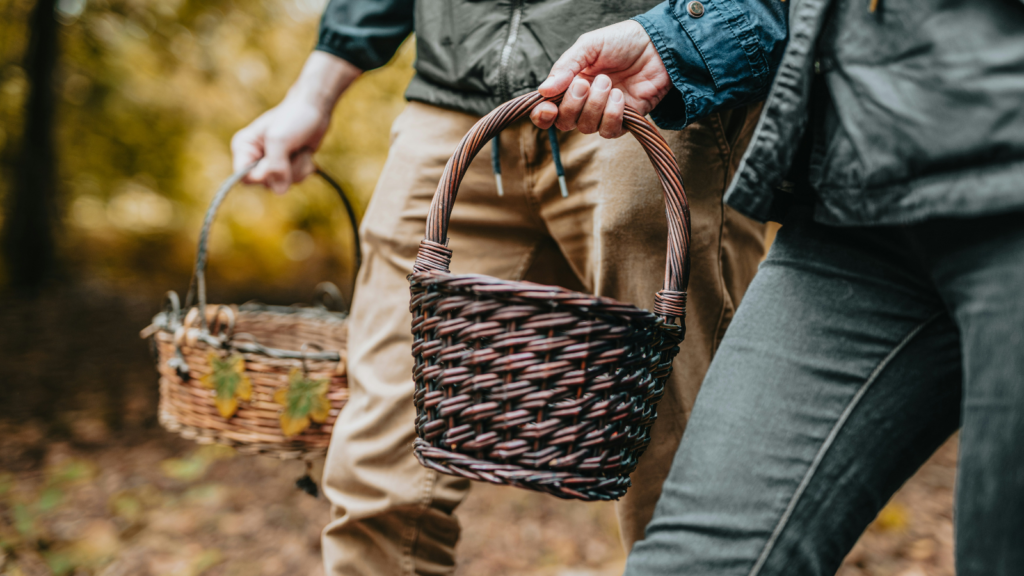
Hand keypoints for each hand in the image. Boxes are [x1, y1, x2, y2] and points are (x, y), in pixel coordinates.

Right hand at [231, 52, 360, 192]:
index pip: (244, 178)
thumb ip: (275, 165)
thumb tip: (279, 190)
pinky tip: (304, 152)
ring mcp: (272, 164)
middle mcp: (255, 158)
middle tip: (290, 150)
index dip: (260, 177)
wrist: (315, 108)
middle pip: (265, 184)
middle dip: (284, 171)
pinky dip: (304, 168)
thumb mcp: (279, 139)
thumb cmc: (293, 118)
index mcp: (243, 148)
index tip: (274, 164)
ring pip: (283, 184)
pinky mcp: (288, 167)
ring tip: (298, 148)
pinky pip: (295, 181)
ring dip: (297, 168)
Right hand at [530, 20, 670, 137]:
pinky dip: (612, 115)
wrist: (657, 45)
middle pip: (565, 123)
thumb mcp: (589, 46)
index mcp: (570, 84)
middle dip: (573, 105)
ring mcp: (603, 113)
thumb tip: (543, 91)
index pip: (547, 111)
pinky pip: (608, 131)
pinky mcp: (624, 121)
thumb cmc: (622, 41)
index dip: (543, 116)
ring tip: (608, 83)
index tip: (549, 108)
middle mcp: (584, 103)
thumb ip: (565, 67)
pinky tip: (620, 96)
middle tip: (585, 83)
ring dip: (595, 106)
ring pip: (586, 127)